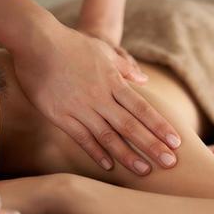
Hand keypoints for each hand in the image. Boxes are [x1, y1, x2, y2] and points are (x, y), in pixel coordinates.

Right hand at [12, 24, 181, 174]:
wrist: (38, 43)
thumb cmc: (71, 44)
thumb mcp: (103, 50)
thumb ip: (125, 67)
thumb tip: (144, 80)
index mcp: (113, 82)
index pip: (142, 109)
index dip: (160, 126)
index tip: (176, 142)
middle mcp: (100, 98)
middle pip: (130, 126)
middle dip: (151, 145)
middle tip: (169, 163)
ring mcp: (80, 108)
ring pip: (108, 136)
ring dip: (127, 155)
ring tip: (144, 170)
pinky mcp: (60, 116)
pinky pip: (82, 138)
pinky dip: (96, 152)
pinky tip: (109, 165)